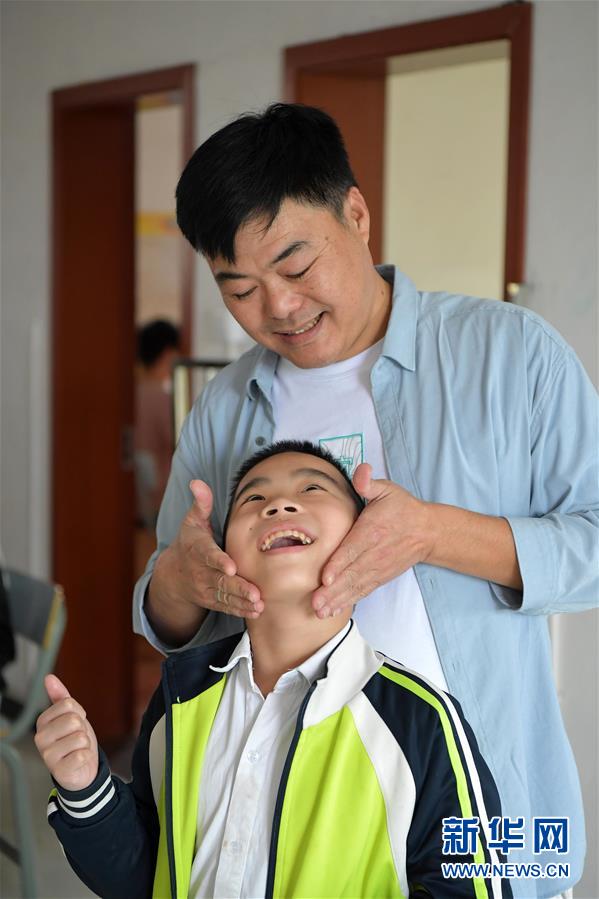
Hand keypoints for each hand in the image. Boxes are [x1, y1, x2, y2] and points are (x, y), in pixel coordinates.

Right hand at [35, 675, 98, 791]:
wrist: (81, 768)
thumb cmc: (74, 739)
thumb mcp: (70, 715)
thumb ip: (59, 697)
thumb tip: (49, 678)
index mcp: (42, 722)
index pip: (68, 704)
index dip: (79, 713)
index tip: (74, 724)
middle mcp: (40, 738)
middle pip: (74, 719)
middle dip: (82, 728)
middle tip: (76, 738)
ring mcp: (47, 755)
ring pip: (80, 737)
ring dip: (85, 744)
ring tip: (77, 750)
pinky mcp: (59, 770)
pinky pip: (82, 755)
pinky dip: (86, 757)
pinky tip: (78, 761)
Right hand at [148, 480, 263, 643]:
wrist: (174, 574)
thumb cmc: (190, 542)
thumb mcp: (192, 521)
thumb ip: (200, 503)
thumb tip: (197, 482)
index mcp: (197, 549)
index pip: (208, 555)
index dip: (218, 561)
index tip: (231, 567)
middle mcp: (201, 572)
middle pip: (220, 581)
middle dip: (237, 588)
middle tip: (254, 593)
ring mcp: (206, 588)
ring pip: (225, 597)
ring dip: (242, 601)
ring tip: (258, 604)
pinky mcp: (212, 600)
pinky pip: (226, 607)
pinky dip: (240, 610)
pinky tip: (255, 611)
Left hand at [312, 464, 432, 617]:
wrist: (428, 531)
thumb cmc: (402, 508)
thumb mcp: (387, 490)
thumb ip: (369, 483)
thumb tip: (362, 471)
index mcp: (373, 530)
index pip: (354, 549)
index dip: (339, 563)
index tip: (325, 577)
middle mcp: (375, 553)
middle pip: (351, 573)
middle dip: (333, 590)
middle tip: (315, 603)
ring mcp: (378, 567)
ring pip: (356, 586)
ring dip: (338, 600)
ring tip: (321, 611)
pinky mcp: (380, 576)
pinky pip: (363, 590)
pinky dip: (349, 601)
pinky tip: (334, 610)